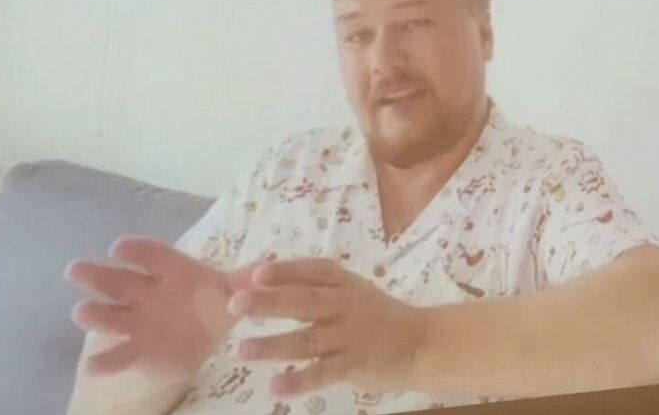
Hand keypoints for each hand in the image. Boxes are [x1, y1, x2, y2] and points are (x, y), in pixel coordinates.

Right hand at [65, 237, 251, 379]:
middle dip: (97, 275)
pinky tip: (94, 366)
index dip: (136, 250)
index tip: (118, 246)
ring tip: (81, 313)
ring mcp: (138, 321)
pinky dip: (106, 361)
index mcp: (172, 270)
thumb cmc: (217, 301)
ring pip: (111, 316)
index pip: (153, 255)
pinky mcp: (137, 350)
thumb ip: (248, 280)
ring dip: (95, 314)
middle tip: (74, 269)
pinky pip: (119, 355)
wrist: (206, 332)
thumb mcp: (235, 289)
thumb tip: (269, 269)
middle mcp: (147, 292)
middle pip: (119, 281)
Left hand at [228, 259, 427, 396]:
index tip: (256, 273)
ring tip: (244, 350)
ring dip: (274, 345)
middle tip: (236, 304)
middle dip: (269, 302)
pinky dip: (299, 380)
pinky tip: (276, 387)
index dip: (285, 271)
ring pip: (308, 340)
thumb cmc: (380, 317)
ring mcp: (350, 337)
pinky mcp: (355, 365)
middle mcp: (345, 306)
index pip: (313, 272)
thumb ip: (318, 290)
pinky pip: (323, 373)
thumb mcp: (353, 292)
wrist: (422, 344)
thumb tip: (266, 283)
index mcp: (345, 284)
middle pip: (303, 302)